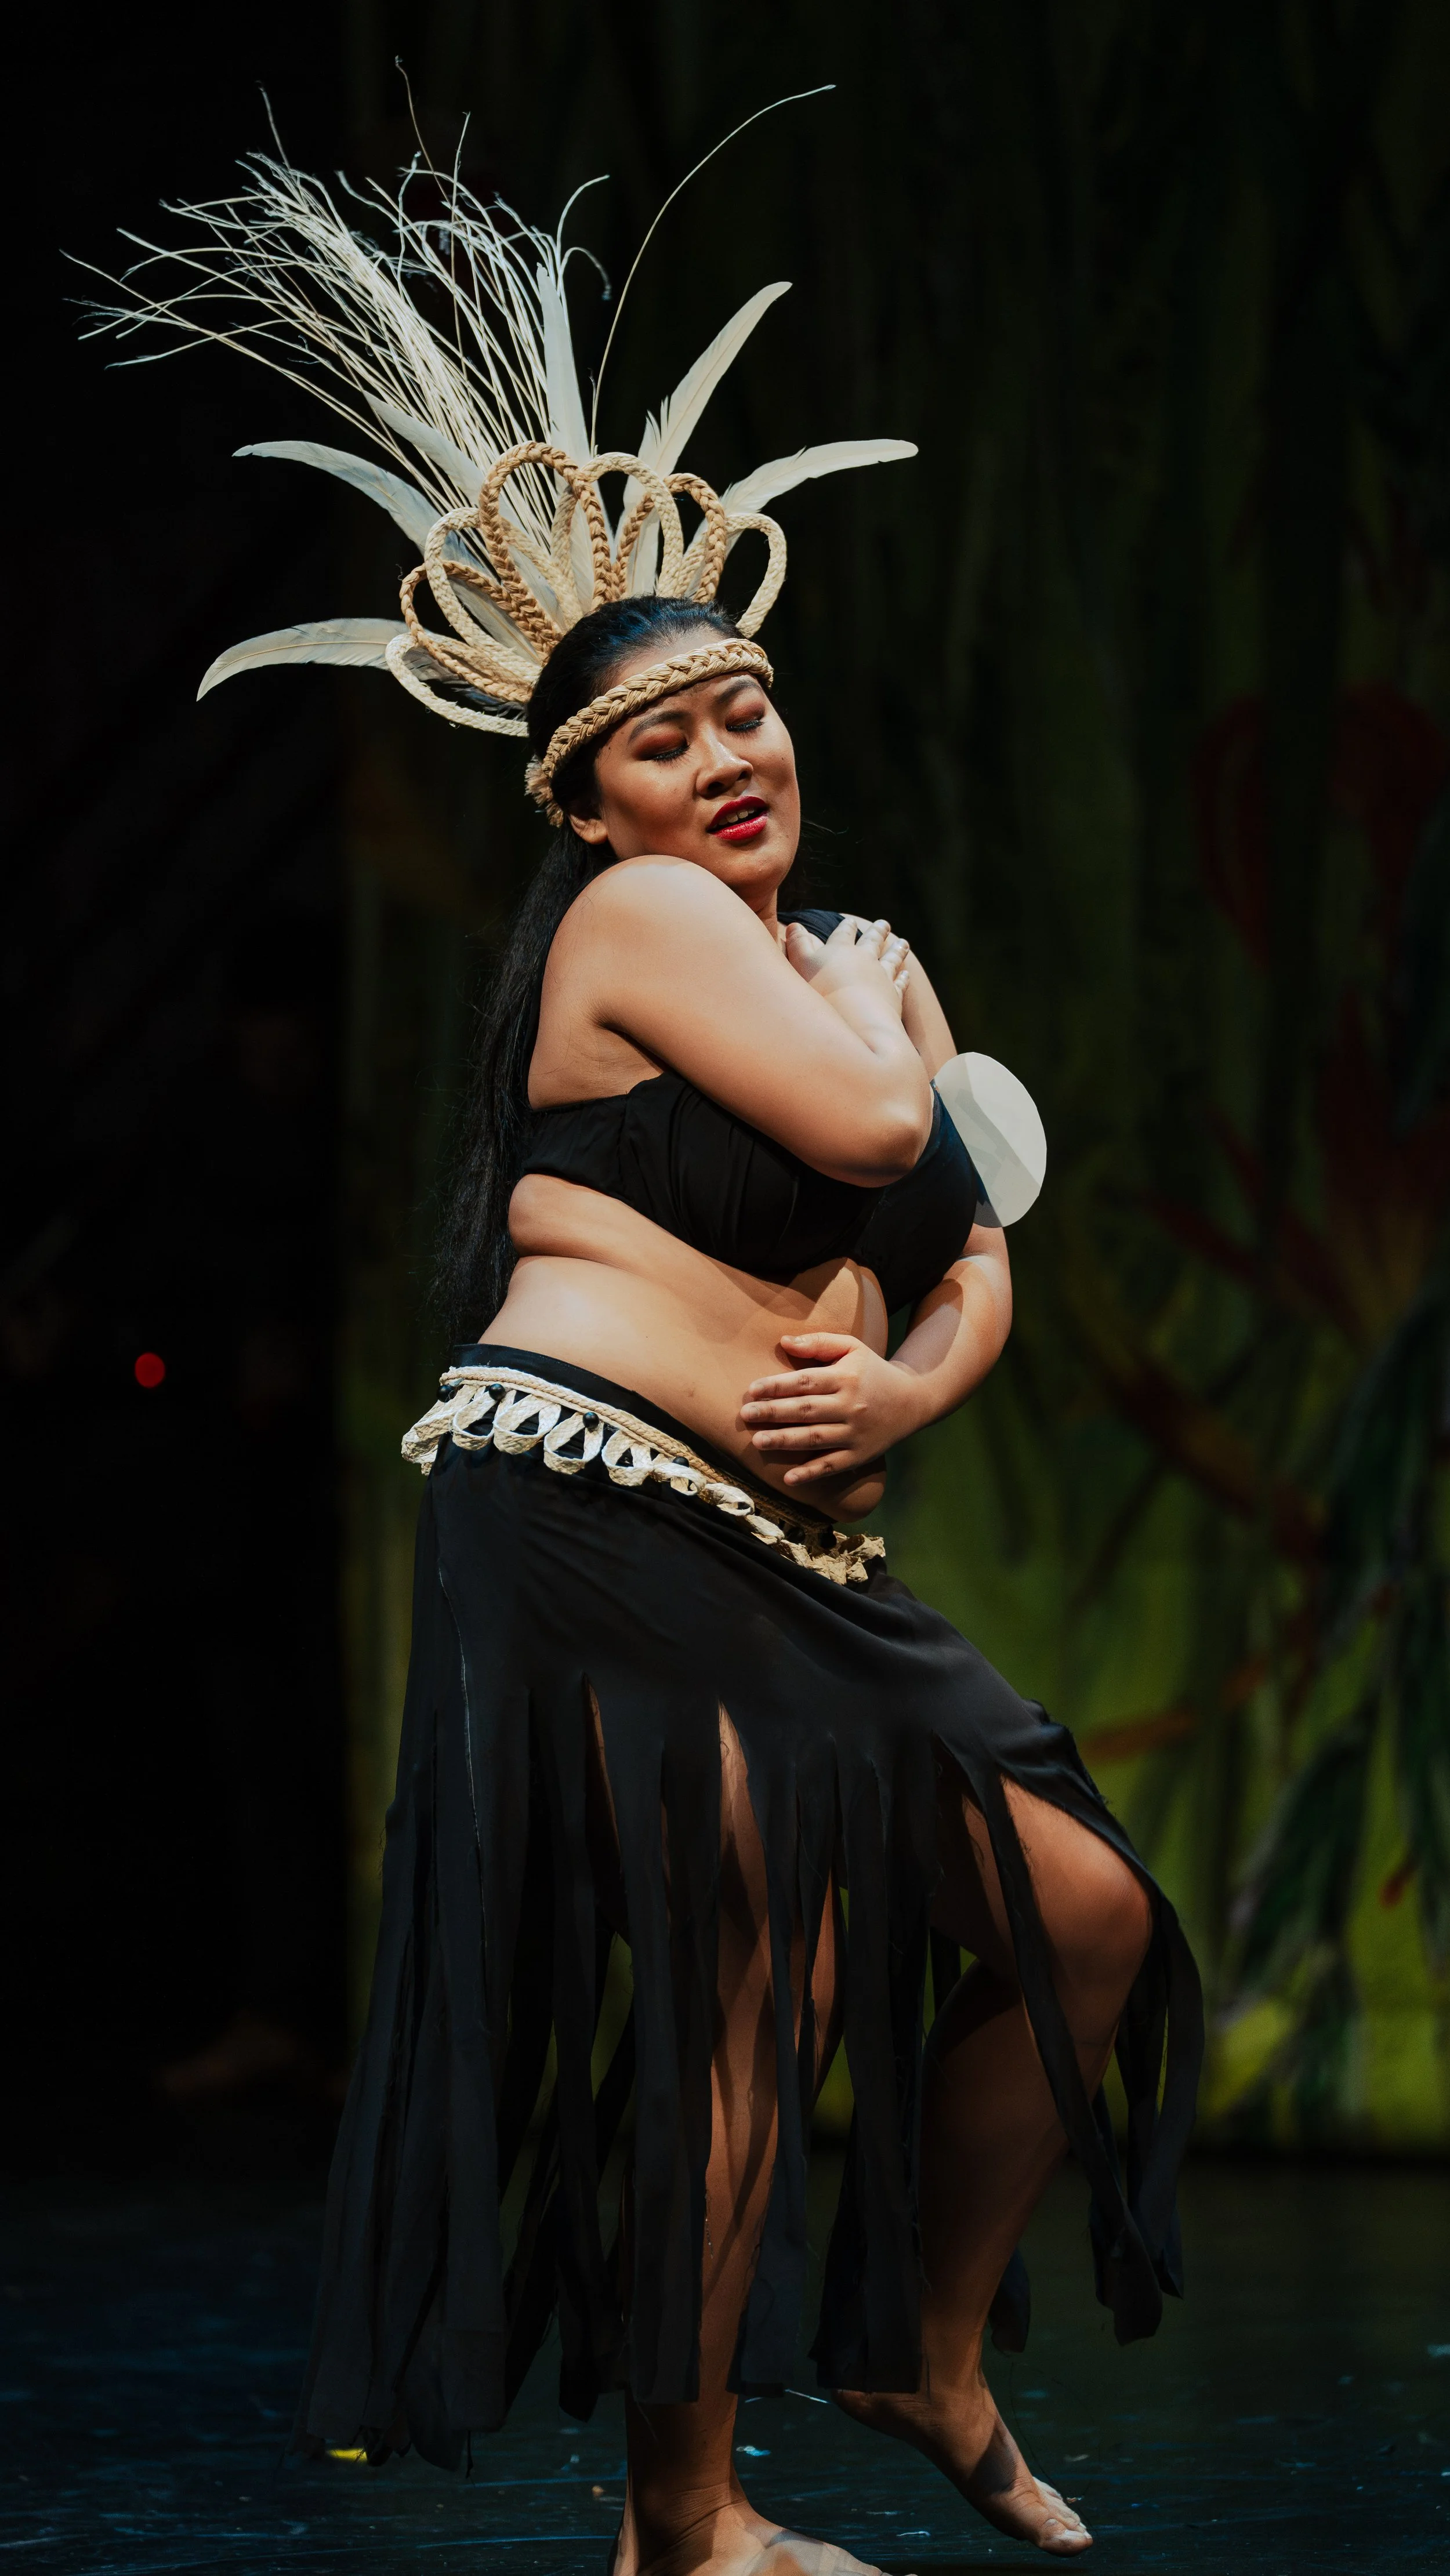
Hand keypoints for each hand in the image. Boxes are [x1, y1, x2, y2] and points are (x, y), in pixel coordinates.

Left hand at [739, 1331, 928, 1489]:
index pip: (805, 1381)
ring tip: (757, 1442)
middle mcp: (851, 1406)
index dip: (777, 1386)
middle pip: (806, 1410)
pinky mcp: (860, 1455)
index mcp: (846, 1377)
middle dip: (773, 1413)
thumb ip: (819, 1343)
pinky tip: (789, 1479)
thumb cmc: (872, 1371)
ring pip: (815, 1438)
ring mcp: (856, 1433)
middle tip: (745, 1415)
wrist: (912, 1401)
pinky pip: (833, 1465)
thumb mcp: (852, 1348)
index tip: (752, 1390)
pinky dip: (811, 1473)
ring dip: (785, 1441)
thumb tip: (784, 1341)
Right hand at [784, 915, 909, 1020]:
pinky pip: (900, 983)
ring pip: (892, 958)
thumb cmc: (823, 993)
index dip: (846, 927)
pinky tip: (906, 974)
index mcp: (841, 949)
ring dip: (897, 950)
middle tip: (883, 924)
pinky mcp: (893, 996)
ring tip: (902, 943)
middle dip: (877, 932)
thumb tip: (794, 924)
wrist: (856, 1022)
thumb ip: (798, 945)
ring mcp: (882, 976)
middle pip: (872, 941)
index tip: (851, 921)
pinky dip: (903, 978)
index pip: (844, 933)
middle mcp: (865, 959)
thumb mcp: (801, 966)